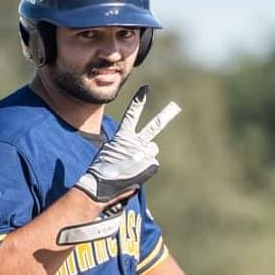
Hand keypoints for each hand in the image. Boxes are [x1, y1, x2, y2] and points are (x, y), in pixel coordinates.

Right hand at [75, 85, 180, 202]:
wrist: (100, 186)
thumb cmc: (101, 171)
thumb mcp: (109, 152)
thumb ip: (126, 147)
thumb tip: (141, 151)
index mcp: (121, 137)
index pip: (131, 115)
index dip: (138, 101)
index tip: (145, 88)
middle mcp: (135, 143)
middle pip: (153, 127)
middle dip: (165, 116)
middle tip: (175, 106)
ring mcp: (144, 154)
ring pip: (151, 150)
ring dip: (146, 156)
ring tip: (131, 167)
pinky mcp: (151, 165)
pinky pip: (152, 165)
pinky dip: (146, 170)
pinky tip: (134, 175)